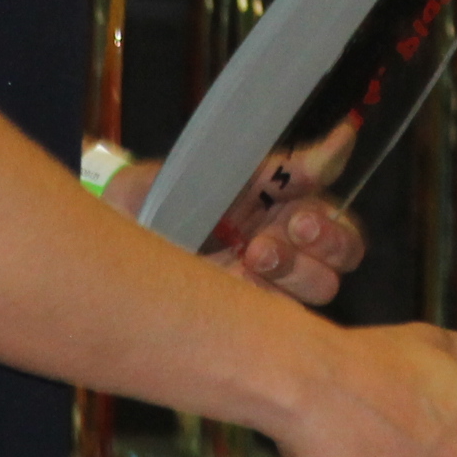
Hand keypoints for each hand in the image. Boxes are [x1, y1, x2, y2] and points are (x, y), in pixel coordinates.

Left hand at [102, 121, 367, 306]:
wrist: (112, 234)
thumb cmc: (163, 195)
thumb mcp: (222, 169)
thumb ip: (284, 164)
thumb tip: (344, 137)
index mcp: (283, 203)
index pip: (339, 216)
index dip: (333, 218)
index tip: (299, 208)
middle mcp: (285, 242)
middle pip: (344, 253)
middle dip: (324, 242)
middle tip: (284, 231)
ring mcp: (268, 282)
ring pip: (323, 286)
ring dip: (295, 271)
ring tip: (251, 256)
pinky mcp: (249, 314)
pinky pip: (285, 319)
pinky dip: (269, 300)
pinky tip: (239, 284)